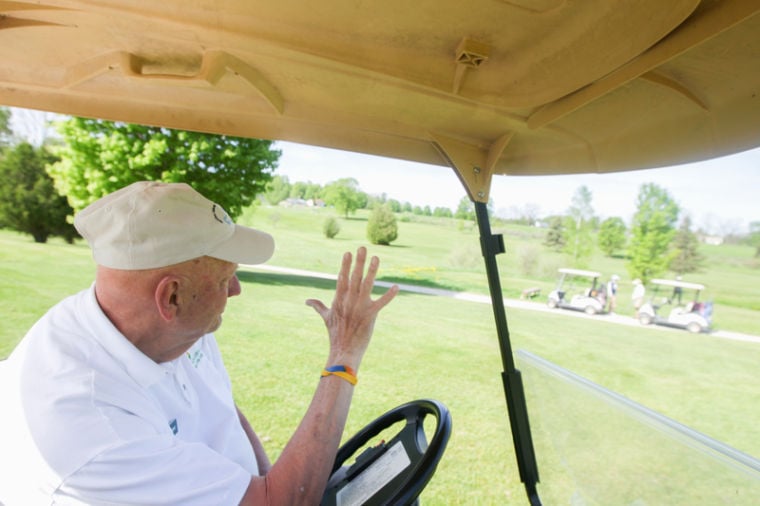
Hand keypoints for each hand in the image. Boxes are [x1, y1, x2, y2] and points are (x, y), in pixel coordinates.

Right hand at [306, 247, 397, 369]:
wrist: (343, 352)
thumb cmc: (335, 335)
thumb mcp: (326, 318)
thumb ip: (318, 306)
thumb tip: (307, 301)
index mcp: (339, 300)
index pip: (342, 279)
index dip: (345, 265)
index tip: (348, 253)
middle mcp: (348, 301)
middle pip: (354, 278)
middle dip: (358, 262)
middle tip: (362, 248)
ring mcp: (359, 308)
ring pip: (366, 285)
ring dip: (372, 271)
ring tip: (376, 258)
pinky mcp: (370, 316)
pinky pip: (381, 303)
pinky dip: (389, 296)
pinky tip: (396, 287)